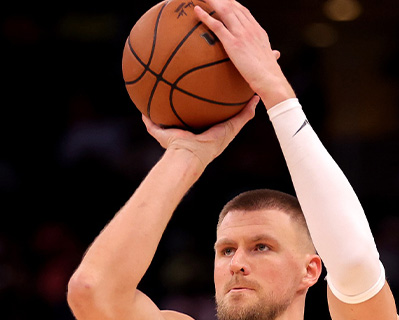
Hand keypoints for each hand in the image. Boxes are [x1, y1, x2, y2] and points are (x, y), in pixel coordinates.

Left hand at [142, 95, 260, 165]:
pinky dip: (251, 106)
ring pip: (242, 111)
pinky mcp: (233, 129)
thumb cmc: (175, 147)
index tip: (220, 91)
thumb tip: (143, 113)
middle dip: (238, 99)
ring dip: (249, 100)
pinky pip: (244, 115)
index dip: (218, 104)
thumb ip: (152, 122)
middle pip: (231, 110)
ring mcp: (228, 128)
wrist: (187, 156)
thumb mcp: (161, 132)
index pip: (213, 113)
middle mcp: (219, 127)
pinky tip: (255, 95)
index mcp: (206, 128)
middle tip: (242, 85)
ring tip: (254, 87)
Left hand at [195, 0, 295, 107]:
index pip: (244, 11)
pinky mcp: (233, 43)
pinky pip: (216, 26)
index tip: (225, 1)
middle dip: (221, 0)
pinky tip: (196, 10)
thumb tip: (276, 54)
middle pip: (233, 6)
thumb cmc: (270, 73)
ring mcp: (241, 34)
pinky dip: (205, 16)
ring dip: (213, 1)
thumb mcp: (271, 57)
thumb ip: (271, 53)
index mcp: (258, 31)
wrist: (270, 79)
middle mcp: (250, 28)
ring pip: (224, 10)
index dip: (233, 4)